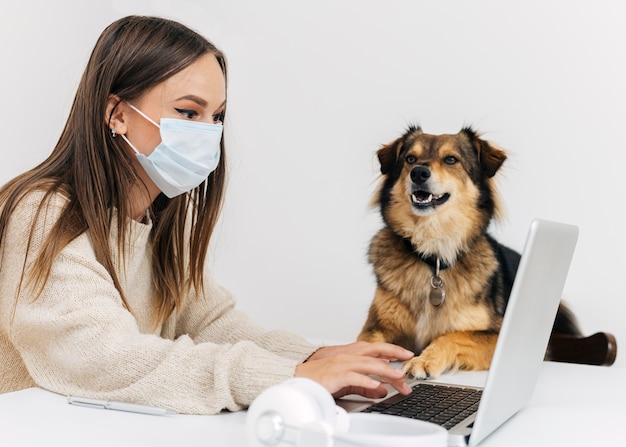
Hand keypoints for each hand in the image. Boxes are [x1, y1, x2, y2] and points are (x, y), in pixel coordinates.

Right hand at [295, 341, 413, 398]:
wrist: (298, 379)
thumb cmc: (321, 379)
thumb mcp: (347, 383)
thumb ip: (365, 386)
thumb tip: (382, 390)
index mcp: (352, 355)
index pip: (376, 350)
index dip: (392, 350)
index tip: (407, 355)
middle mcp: (349, 356)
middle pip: (376, 353)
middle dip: (394, 356)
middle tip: (408, 363)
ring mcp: (342, 364)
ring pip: (369, 364)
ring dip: (386, 371)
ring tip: (399, 378)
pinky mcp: (335, 375)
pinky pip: (354, 377)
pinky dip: (367, 382)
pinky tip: (377, 387)